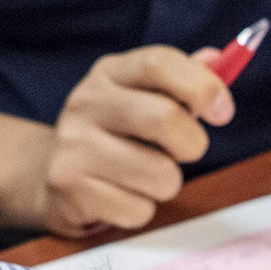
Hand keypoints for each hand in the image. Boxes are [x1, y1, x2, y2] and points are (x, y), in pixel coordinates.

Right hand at [27, 46, 232, 235]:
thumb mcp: (138, 95)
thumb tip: (218, 59)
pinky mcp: (70, 188)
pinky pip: (138, 210)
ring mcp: (73, 145)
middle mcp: (85, 102)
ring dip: (166, 184)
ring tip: (144, 176)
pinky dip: (140, 210)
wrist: (47, 173)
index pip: (158, 63)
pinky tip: (119, 196)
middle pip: (163, 118)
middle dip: (191, 143)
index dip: (202, 86)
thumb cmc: (111, 133)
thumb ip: (179, 79)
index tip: (222, 112)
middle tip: (184, 152)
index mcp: (109, 73)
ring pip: (160, 174)